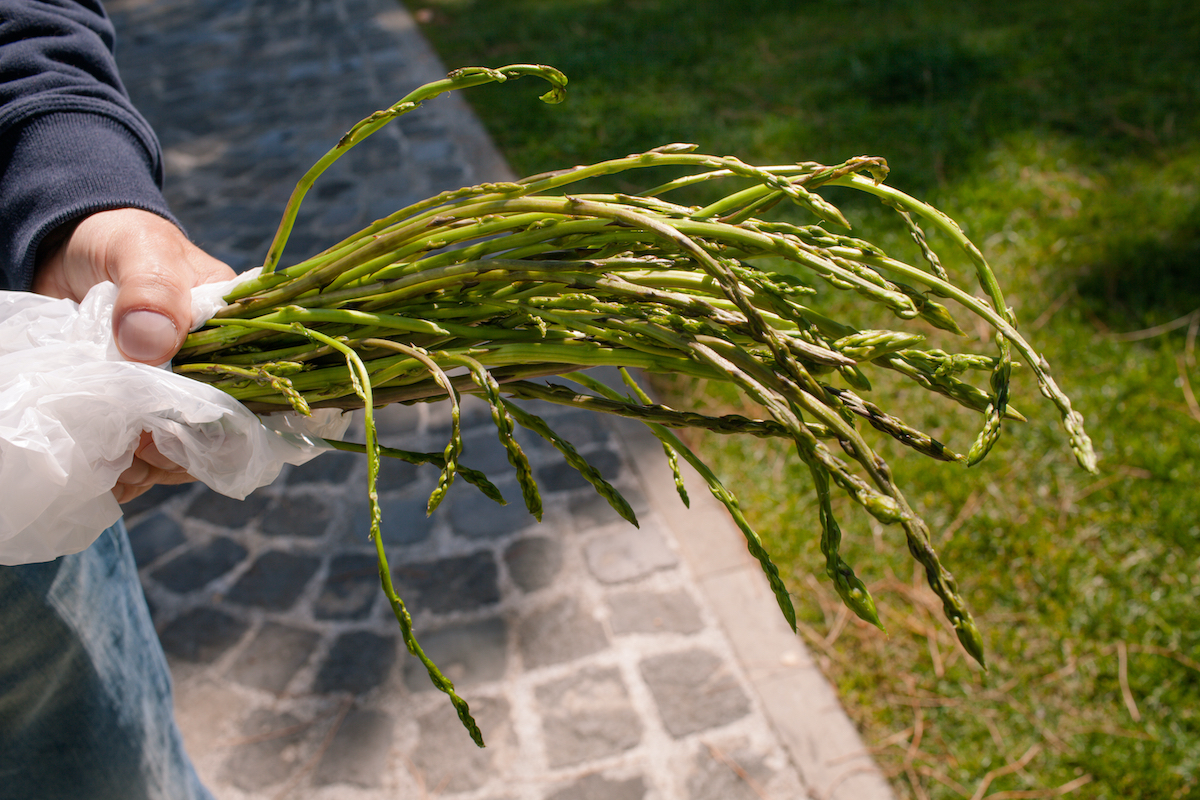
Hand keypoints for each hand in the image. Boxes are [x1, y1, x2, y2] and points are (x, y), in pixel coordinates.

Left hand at [33, 208, 236, 502]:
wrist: (63, 249)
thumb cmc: (120, 240)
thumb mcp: (141, 252)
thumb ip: (152, 292)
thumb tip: (153, 345)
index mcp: (241, 332)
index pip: (262, 394)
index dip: (233, 425)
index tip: (186, 434)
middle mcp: (218, 371)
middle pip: (223, 435)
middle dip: (183, 451)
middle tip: (138, 445)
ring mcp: (176, 396)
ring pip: (184, 454)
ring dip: (151, 465)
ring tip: (116, 456)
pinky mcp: (138, 413)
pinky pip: (146, 459)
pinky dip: (126, 473)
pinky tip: (107, 468)